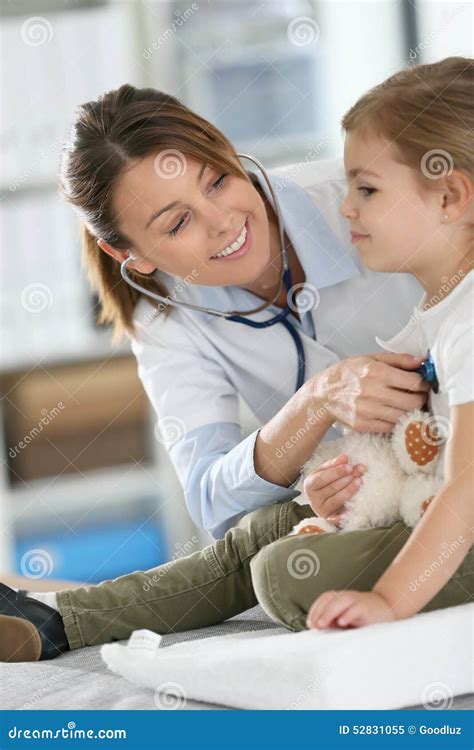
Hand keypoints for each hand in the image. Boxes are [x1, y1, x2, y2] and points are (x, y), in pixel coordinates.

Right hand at [303, 454, 365, 525]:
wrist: (323, 505)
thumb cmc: (325, 486)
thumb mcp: (325, 473)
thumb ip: (334, 465)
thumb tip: (344, 457)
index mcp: (310, 483)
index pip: (323, 477)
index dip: (336, 472)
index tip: (350, 466)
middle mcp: (313, 498)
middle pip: (331, 488)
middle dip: (346, 479)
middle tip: (359, 472)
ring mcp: (321, 510)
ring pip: (335, 500)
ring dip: (348, 491)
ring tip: (360, 482)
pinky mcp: (329, 520)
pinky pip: (336, 518)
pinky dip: (344, 515)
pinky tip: (353, 510)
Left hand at [306, 589, 395, 629]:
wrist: (387, 609)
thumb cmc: (363, 617)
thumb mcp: (345, 618)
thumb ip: (333, 620)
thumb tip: (318, 627)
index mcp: (340, 598)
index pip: (324, 599)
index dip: (315, 609)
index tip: (310, 623)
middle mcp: (347, 597)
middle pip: (330, 599)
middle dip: (320, 612)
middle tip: (315, 626)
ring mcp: (357, 601)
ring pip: (340, 602)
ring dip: (329, 613)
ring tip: (322, 625)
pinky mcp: (367, 608)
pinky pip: (356, 609)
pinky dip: (348, 615)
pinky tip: (342, 622)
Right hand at [310, 352, 429, 433]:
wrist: (323, 394)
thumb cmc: (349, 373)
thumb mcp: (371, 359)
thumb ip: (398, 360)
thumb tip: (422, 362)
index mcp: (377, 372)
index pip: (414, 382)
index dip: (424, 385)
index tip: (424, 385)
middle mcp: (373, 392)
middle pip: (413, 402)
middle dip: (421, 400)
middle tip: (419, 397)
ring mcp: (368, 410)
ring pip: (404, 417)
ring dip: (411, 412)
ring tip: (407, 405)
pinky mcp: (364, 424)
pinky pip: (391, 427)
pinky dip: (397, 422)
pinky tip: (394, 414)